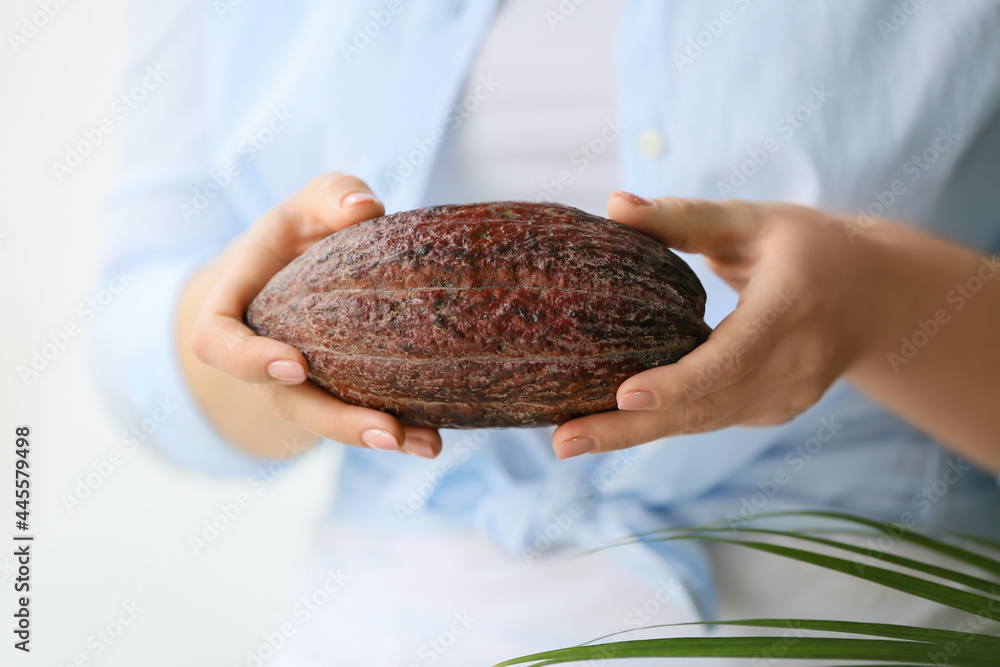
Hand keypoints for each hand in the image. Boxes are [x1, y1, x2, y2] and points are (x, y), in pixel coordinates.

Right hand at [189, 173, 441, 458]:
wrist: (301, 273)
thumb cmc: (298, 237)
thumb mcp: (306, 208)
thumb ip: (329, 197)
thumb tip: (365, 205)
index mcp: (234, 315)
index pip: (218, 344)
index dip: (249, 360)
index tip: (295, 363)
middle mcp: (263, 363)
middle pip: (288, 403)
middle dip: (336, 422)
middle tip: (385, 431)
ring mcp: (300, 388)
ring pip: (329, 423)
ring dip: (376, 437)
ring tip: (426, 445)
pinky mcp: (338, 397)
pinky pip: (360, 419)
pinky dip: (400, 430)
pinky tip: (433, 439)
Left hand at [552, 193, 883, 457]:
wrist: (876, 298)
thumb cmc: (808, 247)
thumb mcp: (752, 220)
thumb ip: (684, 217)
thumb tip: (613, 205)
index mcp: (792, 308)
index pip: (731, 357)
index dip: (679, 382)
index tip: (625, 394)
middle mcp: (795, 365)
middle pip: (704, 406)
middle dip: (630, 428)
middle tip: (563, 442)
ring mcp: (787, 398)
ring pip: (702, 422)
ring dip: (635, 435)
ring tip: (569, 441)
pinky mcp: (774, 412)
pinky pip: (709, 419)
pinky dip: (661, 423)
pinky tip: (609, 427)